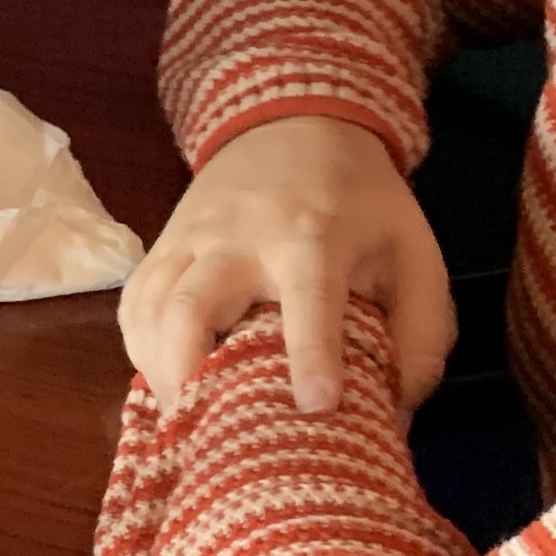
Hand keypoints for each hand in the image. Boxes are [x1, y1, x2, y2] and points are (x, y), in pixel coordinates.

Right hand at [118, 114, 453, 418]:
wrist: (293, 126)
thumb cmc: (361, 204)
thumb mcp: (417, 256)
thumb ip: (421, 338)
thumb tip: (393, 418)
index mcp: (312, 237)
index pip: (308, 296)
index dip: (312, 352)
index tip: (316, 406)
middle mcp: (239, 239)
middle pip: (191, 305)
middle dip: (189, 373)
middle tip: (206, 430)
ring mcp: (190, 240)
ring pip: (150, 307)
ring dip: (158, 369)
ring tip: (183, 417)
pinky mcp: (163, 246)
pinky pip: (135, 303)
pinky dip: (141, 350)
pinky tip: (166, 381)